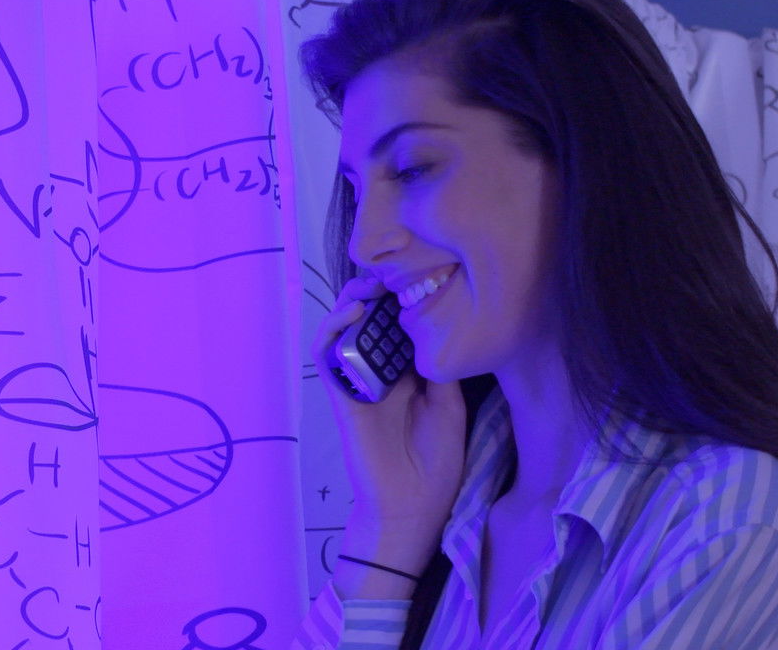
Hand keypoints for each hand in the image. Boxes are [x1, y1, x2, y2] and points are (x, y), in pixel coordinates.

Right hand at [311, 273, 467, 585]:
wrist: (412, 505)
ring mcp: (357, 381)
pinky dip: (332, 331)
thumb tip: (438, 325)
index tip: (417, 272)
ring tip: (369, 286)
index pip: (397, 324)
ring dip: (351, 303)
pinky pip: (327, 356)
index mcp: (407, 374)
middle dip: (376, 292)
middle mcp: (380, 372)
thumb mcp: (450, 407)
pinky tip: (352, 313)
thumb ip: (440, 369)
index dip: (401, 298)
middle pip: (368, 320)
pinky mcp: (341, 394)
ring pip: (343, 331)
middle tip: (391, 273)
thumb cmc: (435, 462)